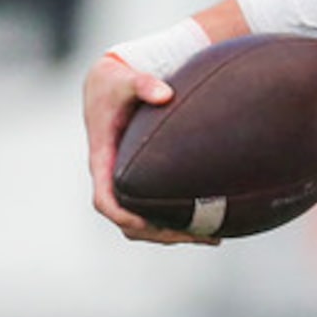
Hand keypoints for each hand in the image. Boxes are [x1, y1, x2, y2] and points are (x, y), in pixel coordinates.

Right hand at [82, 55, 215, 245]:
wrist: (109, 84)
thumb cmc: (116, 83)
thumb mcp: (124, 79)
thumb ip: (142, 83)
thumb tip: (165, 93)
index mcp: (103, 160)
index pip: (105, 200)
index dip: (124, 216)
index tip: (147, 224)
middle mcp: (113, 177)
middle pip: (129, 224)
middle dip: (162, 234)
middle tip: (201, 236)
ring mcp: (128, 183)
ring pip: (144, 224)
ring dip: (175, 234)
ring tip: (213, 237)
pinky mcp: (142, 182)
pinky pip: (156, 212)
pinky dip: (179, 221)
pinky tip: (213, 223)